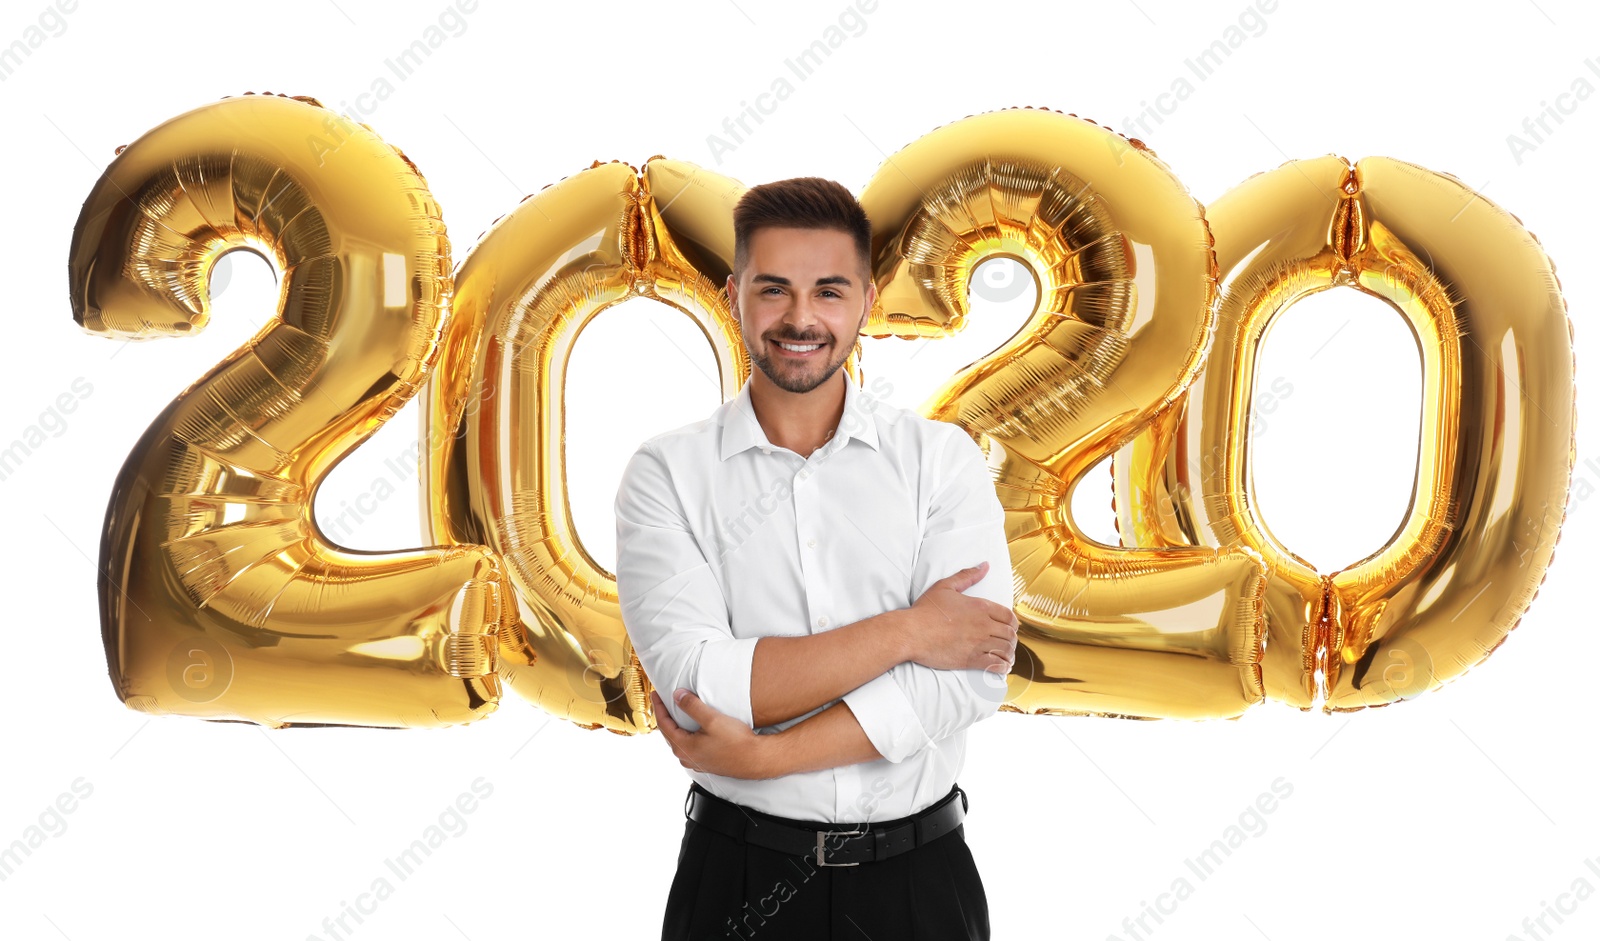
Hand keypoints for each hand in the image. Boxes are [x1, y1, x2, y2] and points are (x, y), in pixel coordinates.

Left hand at [651, 688, 780, 780]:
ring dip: (675, 727)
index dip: (658, 707)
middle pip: (669, 734)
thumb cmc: (736, 742)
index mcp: (684, 747)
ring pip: (679, 741)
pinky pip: (689, 746)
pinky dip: (685, 735)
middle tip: (662, 702)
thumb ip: (692, 706)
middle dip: (664, 716)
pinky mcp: (706, 762)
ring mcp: (696, 762)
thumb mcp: (712, 719)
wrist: (755, 760)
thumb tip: (677, 696)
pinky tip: (691, 729)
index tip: (655, 694)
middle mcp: (686, 757)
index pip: (664, 724)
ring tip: (675, 713)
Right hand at [904, 560, 1018, 673]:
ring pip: (1005, 650)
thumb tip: (985, 565)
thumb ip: (967, 576)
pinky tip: (1001, 667)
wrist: (911, 632)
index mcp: (980, 607)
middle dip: (1011, 640)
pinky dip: (1002, 667)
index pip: (1009, 616)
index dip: (1012, 624)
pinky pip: (996, 665)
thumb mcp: (945, 586)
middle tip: (1007, 644)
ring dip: (1009, 655)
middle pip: (1010, 634)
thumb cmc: (926, 610)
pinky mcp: (971, 659)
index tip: (1009, 628)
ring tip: (1007, 657)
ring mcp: (978, 643)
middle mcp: (983, 625)